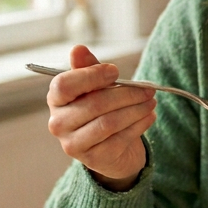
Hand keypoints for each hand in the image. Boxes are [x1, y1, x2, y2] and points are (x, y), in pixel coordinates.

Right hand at [47, 45, 156, 189]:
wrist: (111, 151)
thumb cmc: (101, 111)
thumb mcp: (95, 88)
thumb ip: (88, 69)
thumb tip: (78, 49)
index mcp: (56, 100)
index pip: (64, 85)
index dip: (92, 76)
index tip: (116, 72)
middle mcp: (58, 123)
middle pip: (94, 104)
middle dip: (126, 94)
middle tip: (148, 89)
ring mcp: (74, 144)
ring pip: (109, 122)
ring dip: (136, 109)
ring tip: (151, 101)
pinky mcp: (94, 159)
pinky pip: (120, 138)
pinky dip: (139, 125)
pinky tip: (150, 116)